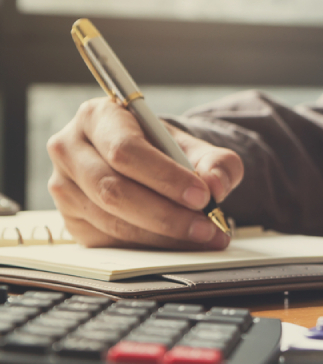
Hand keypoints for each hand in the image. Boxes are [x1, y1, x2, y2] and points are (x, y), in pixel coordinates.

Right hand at [47, 97, 243, 249]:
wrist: (145, 162)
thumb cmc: (166, 150)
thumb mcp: (195, 147)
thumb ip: (216, 162)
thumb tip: (216, 185)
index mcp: (98, 117)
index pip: (125, 150)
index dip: (165, 177)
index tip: (202, 196)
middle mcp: (71, 149)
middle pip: (113, 190)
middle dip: (167, 214)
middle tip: (207, 226)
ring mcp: (65, 187)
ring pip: (111, 220)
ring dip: (163, 236)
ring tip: (203, 237)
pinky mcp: (71, 220)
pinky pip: (109, 241)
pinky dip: (149, 247)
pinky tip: (180, 244)